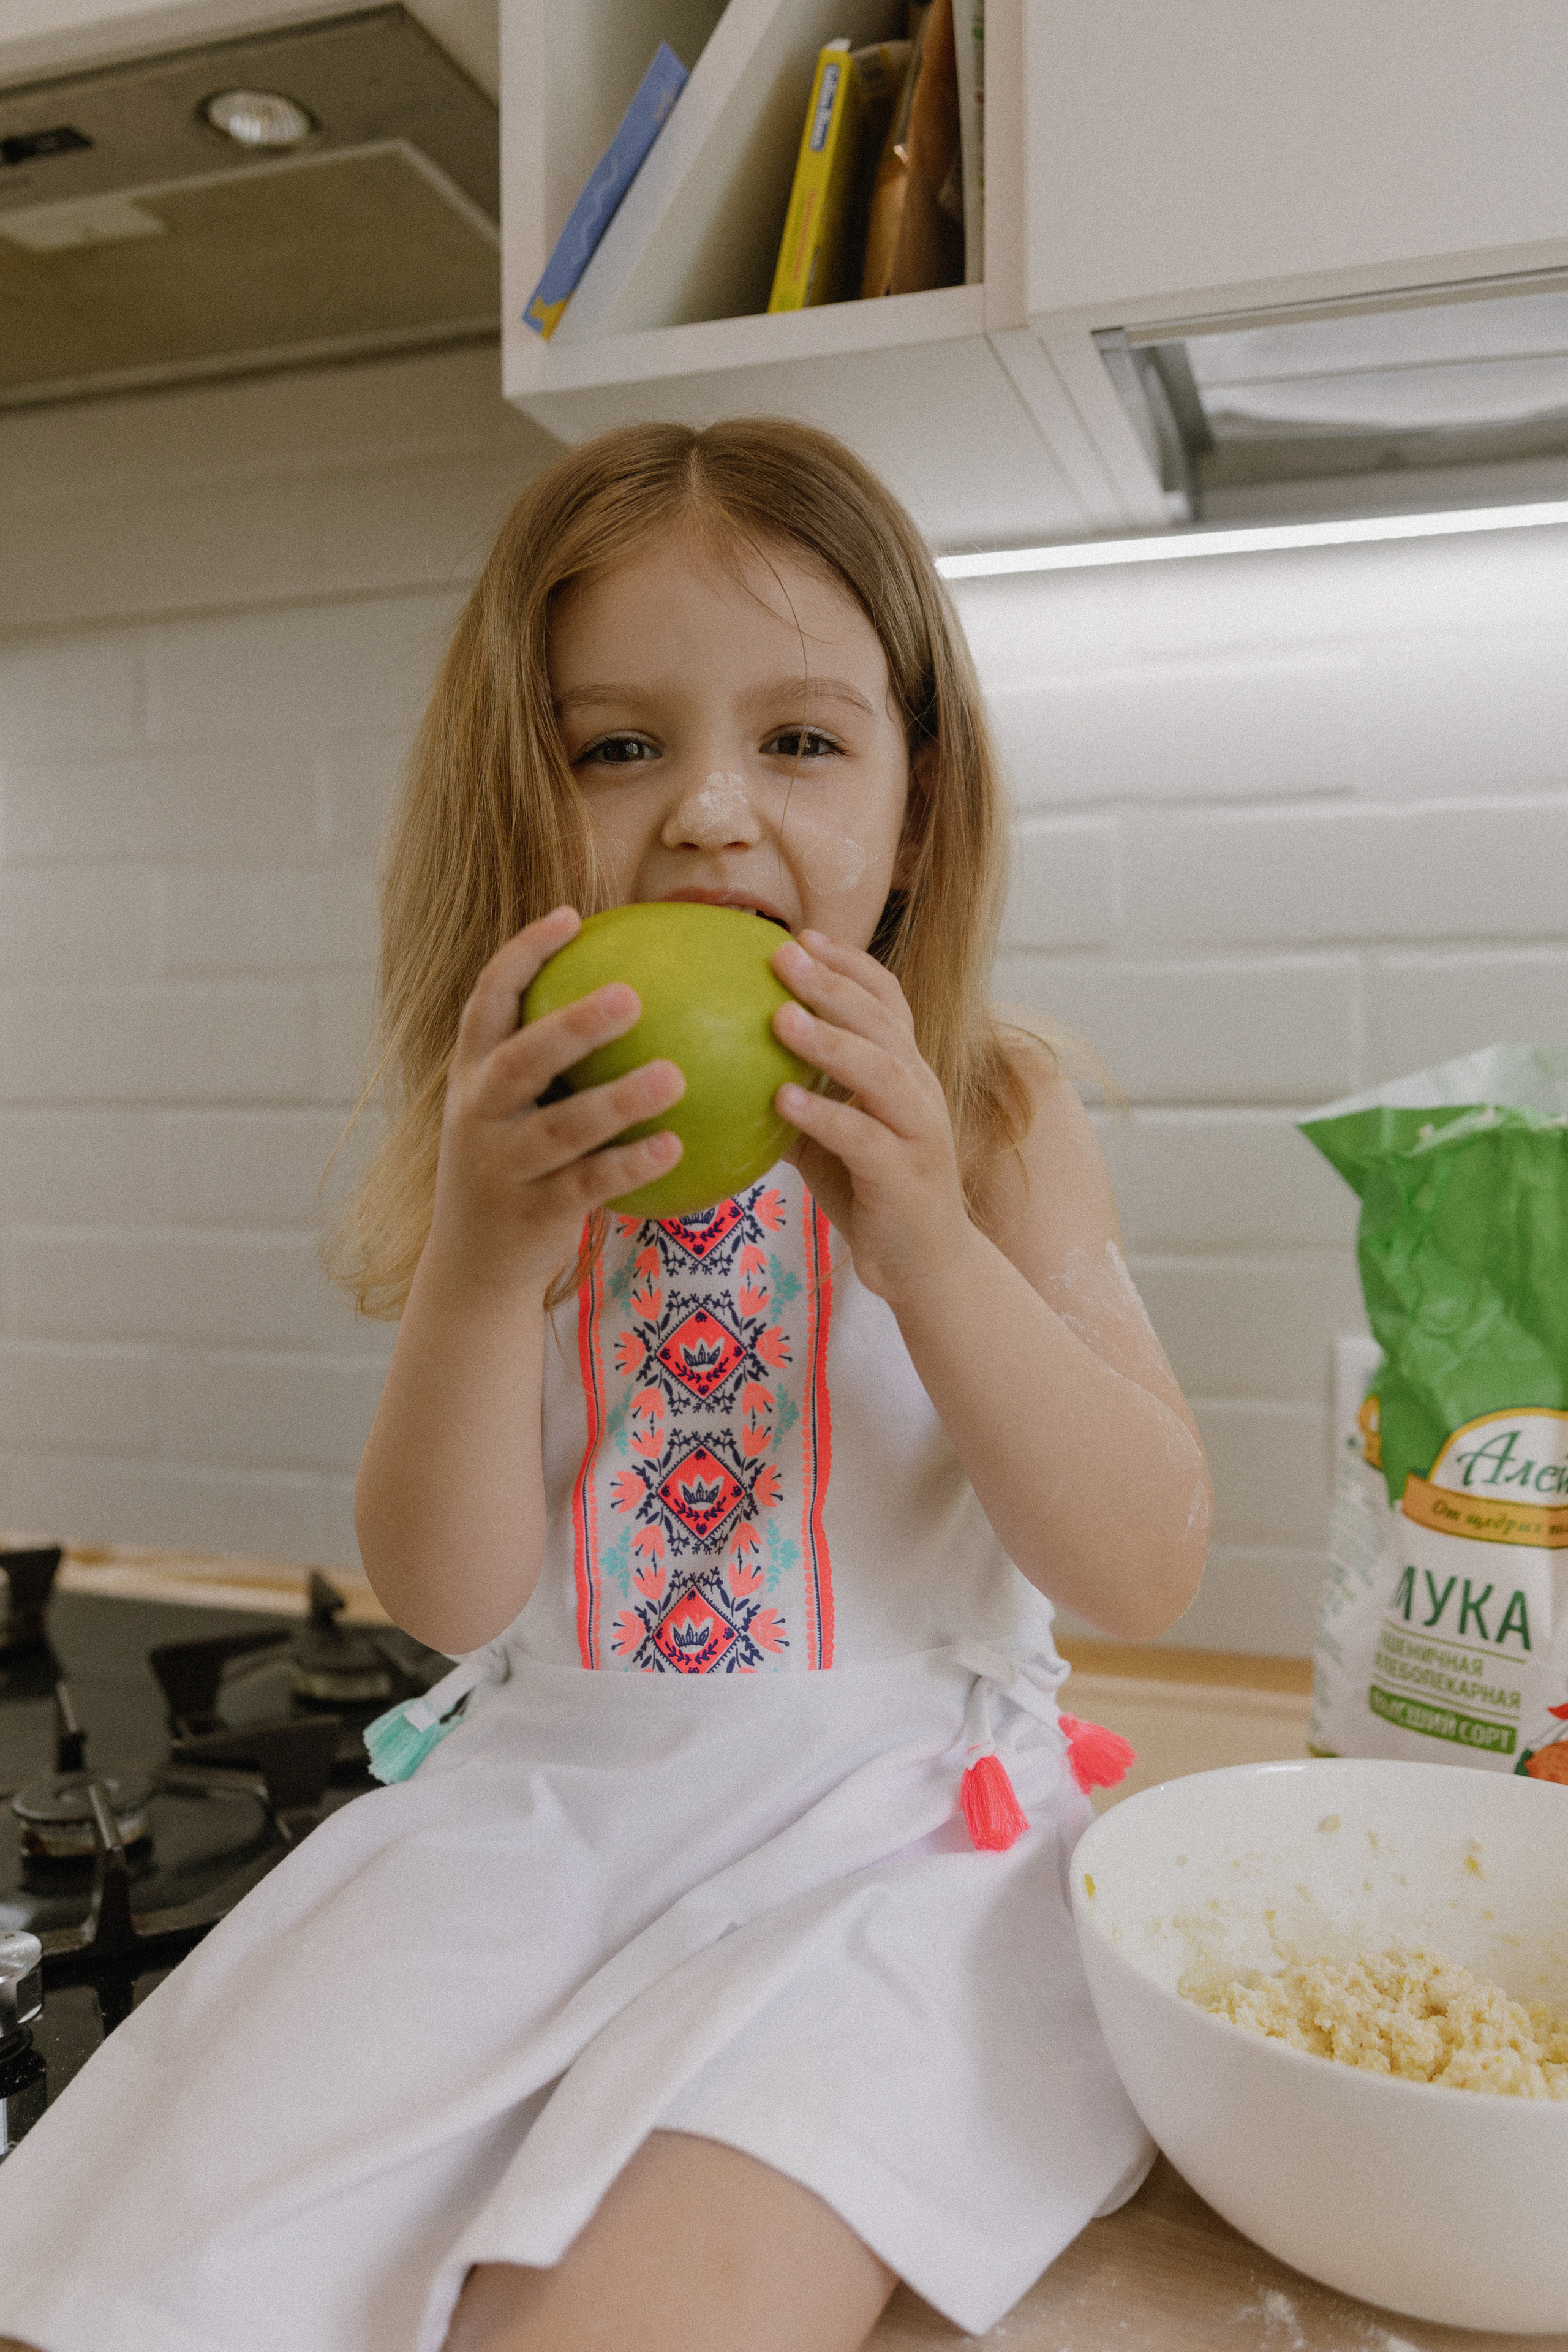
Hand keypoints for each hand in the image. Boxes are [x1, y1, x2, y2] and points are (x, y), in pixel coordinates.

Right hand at [426, 906, 684, 1294]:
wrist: (474, 1262)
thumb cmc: (515, 1160)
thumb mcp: (513, 1103)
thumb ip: (552, 1056)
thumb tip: (633, 983)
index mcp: (472, 1072)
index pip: (488, 1000)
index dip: (523, 956)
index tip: (569, 918)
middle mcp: (478, 1113)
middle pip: (520, 1059)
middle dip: (572, 1026)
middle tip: (632, 996)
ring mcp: (502, 1165)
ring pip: (560, 1128)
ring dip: (618, 1101)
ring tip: (673, 1076)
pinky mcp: (533, 1212)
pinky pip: (588, 1185)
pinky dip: (630, 1165)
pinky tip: (675, 1146)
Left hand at [770, 930, 971, 1307]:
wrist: (925, 1266)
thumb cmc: (871, 1192)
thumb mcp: (829, 1136)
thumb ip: (794, 1098)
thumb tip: (719, 1066)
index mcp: (905, 1071)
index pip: (886, 1000)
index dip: (849, 964)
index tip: (801, 935)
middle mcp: (919, 1090)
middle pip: (881, 1021)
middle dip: (833, 984)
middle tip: (783, 954)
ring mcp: (918, 1132)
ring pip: (881, 1071)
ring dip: (830, 1041)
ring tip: (780, 1016)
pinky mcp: (906, 1177)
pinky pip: (865, 1139)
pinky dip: (826, 1116)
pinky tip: (783, 1100)